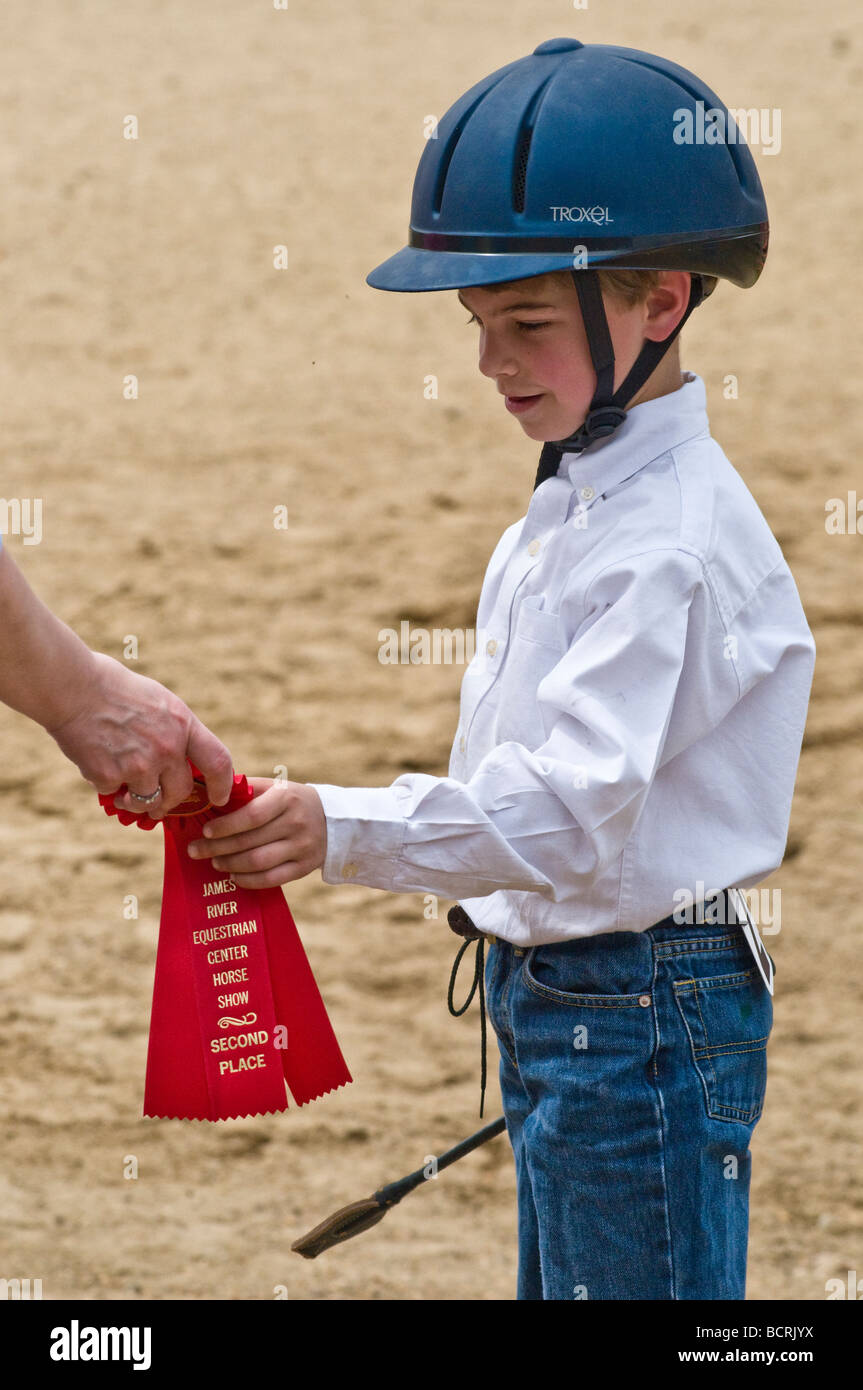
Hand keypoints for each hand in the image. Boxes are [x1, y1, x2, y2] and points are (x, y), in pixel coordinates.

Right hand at [47, 652, 233, 814]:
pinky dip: (105, 785)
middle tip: (158, 805)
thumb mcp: (159, 701)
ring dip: (136, 802)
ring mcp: (139, 764)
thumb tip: (182, 759)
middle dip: (169, 802)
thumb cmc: (113, 688)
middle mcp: (167, 747)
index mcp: (182, 724)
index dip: (223, 785)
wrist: (73, 686)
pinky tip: (96, 764)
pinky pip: (113, 793)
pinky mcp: (110, 776)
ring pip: (148, 801)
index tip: (219, 798)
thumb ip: (174, 730)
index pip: (218, 761)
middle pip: (180, 791)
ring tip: (124, 794)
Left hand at [186, 778, 326, 887]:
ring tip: (214, 862)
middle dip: (217, 847)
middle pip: (250, 841)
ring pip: (258, 862)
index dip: (225, 826)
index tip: (205, 830)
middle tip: (196, 850)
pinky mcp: (304, 867)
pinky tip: (234, 876)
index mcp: (286, 798)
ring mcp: (302, 847)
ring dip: (230, 864)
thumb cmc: (291, 801)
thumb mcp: (275, 787)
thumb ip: (246, 790)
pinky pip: (271, 879)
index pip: (251, 816)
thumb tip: (210, 796)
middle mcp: (296, 823)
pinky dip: (248, 881)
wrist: (332, 820)